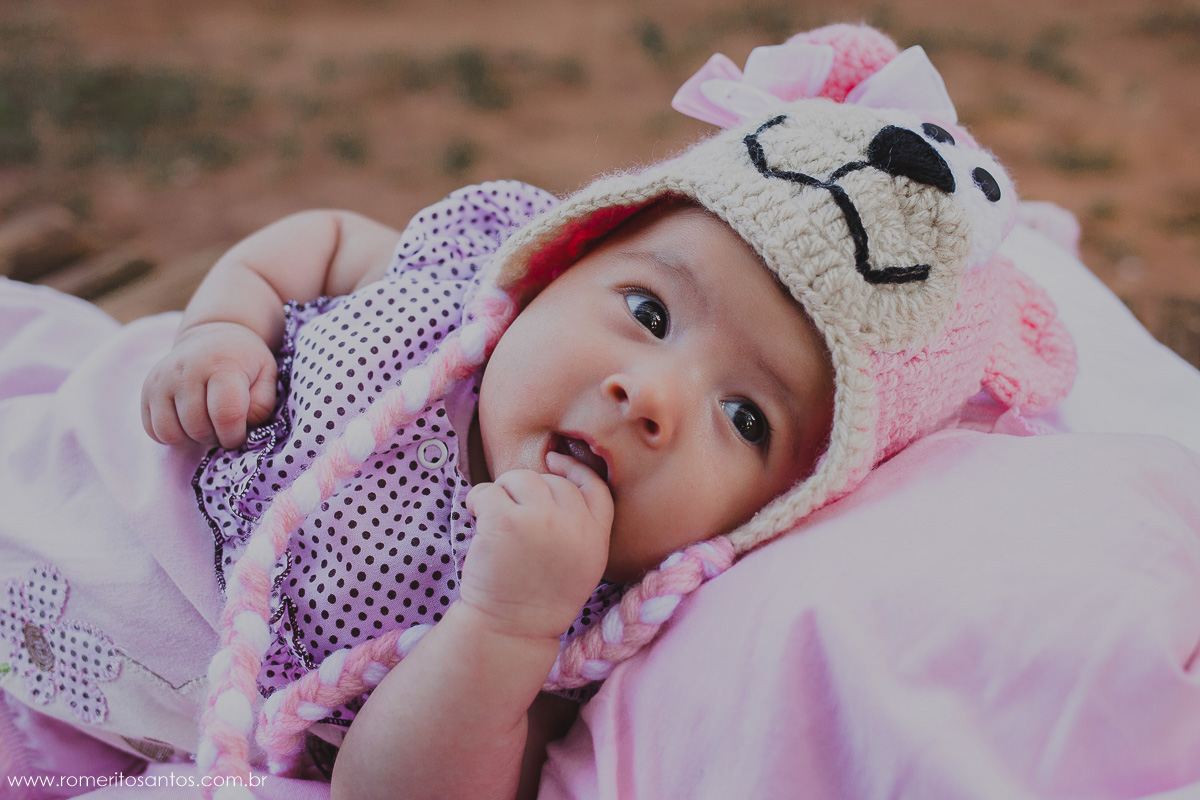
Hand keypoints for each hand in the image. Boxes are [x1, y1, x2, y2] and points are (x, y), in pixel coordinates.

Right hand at [141, 321, 277, 448]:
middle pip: (197, 428)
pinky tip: (189, 423)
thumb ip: (261, 405)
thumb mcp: (267, 377)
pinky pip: (154, 430)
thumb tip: (240, 427)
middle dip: (215, 438)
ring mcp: (161, 379)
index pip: (226, 415)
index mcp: (221, 365)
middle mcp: (185, 369)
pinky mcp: (147, 390)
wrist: (213, 338)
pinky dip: (173, 436)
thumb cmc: (245, 363)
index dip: (235, 435)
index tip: (240, 434)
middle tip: (225, 428)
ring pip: (171, 433)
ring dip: (192, 439)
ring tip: (207, 425)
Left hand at [462, 452, 613, 641]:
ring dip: (501, 493)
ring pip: (520, 478)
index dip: (574, 468)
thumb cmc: (537, 599)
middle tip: (511, 516)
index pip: (595, 485)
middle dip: (527, 490)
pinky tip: (476, 519)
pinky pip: (488, 491)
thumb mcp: (581, 565)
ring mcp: (541, 520)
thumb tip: (558, 477)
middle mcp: (574, 525)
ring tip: (493, 520)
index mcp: (597, 537)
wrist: (511, 630)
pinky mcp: (506, 521)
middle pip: (552, 480)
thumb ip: (579, 526)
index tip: (554, 462)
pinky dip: (477, 501)